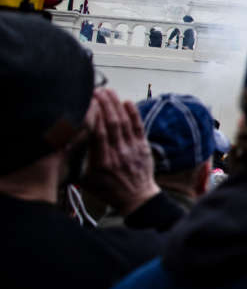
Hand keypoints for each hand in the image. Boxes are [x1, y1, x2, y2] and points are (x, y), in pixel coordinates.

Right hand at [82, 89, 159, 214]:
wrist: (136, 197)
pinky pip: (139, 127)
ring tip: (109, 91)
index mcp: (102, 161)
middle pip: (111, 124)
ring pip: (125, 122)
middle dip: (104, 104)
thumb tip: (60, 146)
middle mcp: (118, 153)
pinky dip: (134, 114)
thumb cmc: (107, 189)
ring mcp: (132, 149)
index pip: (97, 133)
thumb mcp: (86, 180)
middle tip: (96, 90)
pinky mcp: (144, 147)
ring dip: (116, 105)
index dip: (93, 115)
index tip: (86, 102)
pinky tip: (127, 101)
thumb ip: (75, 162)